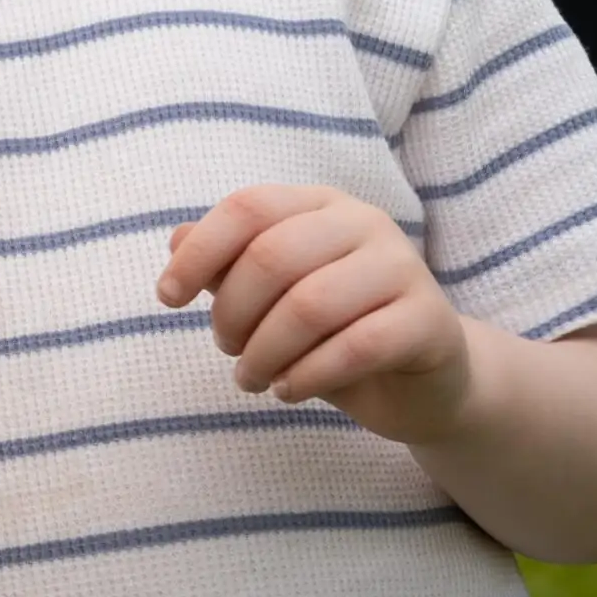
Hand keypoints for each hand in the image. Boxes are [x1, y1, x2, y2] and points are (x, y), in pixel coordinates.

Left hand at [157, 185, 470, 445]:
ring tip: (251, 380)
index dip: (200, 251)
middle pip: (273, 256)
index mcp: (321, 205)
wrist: (425, 383)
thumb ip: (231, 266)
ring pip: (311, 304)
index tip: (167, 297)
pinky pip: (357, 347)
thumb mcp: (275, 299)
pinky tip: (290, 391)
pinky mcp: (429, 320)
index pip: (249, 207)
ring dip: (265, 353)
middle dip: (233, 313)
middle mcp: (365, 223)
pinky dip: (309, 375)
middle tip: (229, 352)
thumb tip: (176, 239)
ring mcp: (403, 267)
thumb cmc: (337, 333)